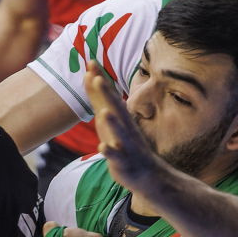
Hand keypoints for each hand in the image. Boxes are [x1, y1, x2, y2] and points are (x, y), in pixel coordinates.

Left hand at [84, 61, 161, 191]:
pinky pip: (117, 156)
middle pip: (115, 108)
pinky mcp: (124, 162)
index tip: (91, 62)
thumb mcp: (110, 119)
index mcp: (120, 117)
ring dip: (112, 123)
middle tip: (98, 78)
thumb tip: (91, 76)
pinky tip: (102, 147)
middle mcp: (125, 127)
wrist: (146, 174)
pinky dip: (110, 152)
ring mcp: (126, 144)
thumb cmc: (125, 144)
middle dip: (106, 94)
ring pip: (119, 132)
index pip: (109, 94)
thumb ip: (99, 99)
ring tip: (104, 112)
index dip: (100, 80)